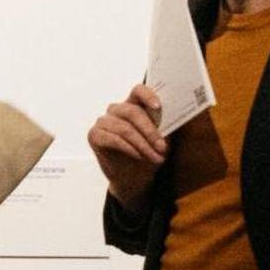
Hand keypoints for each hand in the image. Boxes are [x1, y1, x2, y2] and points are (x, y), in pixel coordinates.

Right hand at [87, 87, 169, 202]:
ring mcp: (103, 121)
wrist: (134, 178)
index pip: (139, 90)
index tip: (158, 107)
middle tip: (162, 148)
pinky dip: (128, 148)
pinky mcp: (94, 135)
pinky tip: (138, 156)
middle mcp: (116, 109)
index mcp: (133, 104)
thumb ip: (164, 126)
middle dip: (150, 132)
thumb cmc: (148, 154)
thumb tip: (176, 116)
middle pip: (132, 112)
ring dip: (142, 145)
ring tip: (155, 158)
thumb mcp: (161, 140)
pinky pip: (113, 139)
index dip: (148, 95)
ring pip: (125, 129)